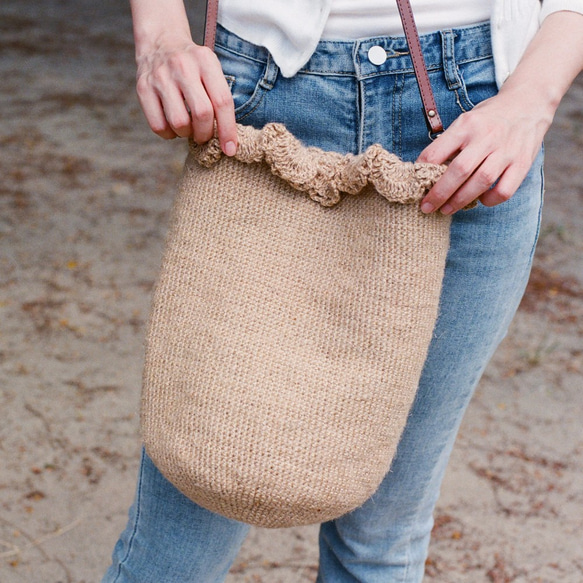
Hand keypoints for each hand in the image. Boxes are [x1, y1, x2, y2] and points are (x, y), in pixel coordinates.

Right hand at [135, 38, 236, 154]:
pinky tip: (172, 126)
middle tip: (204, 135)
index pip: (222, 101)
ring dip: (186, 134)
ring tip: (187, 127)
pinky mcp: (143, 88)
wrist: (161, 42)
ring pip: (179, 123)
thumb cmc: (193, 67)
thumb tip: (228, 140)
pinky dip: (169, 134)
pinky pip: (158, 126)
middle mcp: (182, 66)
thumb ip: (220, 98)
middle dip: (206, 133)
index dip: (228, 130)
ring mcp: (160, 77)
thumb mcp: (211, 70)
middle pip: (202, 114)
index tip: (230, 149)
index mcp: (205, 61)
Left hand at [416, 92, 548, 214]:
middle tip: (426, 207)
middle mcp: (487, 137)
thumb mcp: (464, 121)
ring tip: (446, 210)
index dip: (422, 171)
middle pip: (459, 171)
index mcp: (466, 125)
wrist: (528, 103)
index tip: (415, 185)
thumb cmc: (487, 119)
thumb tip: (425, 171)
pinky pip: (504, 190)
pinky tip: (480, 200)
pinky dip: (490, 200)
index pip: (437, 152)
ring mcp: (507, 150)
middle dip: (439, 194)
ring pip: (481, 182)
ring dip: (460, 201)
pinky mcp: (522, 163)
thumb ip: (449, 143)